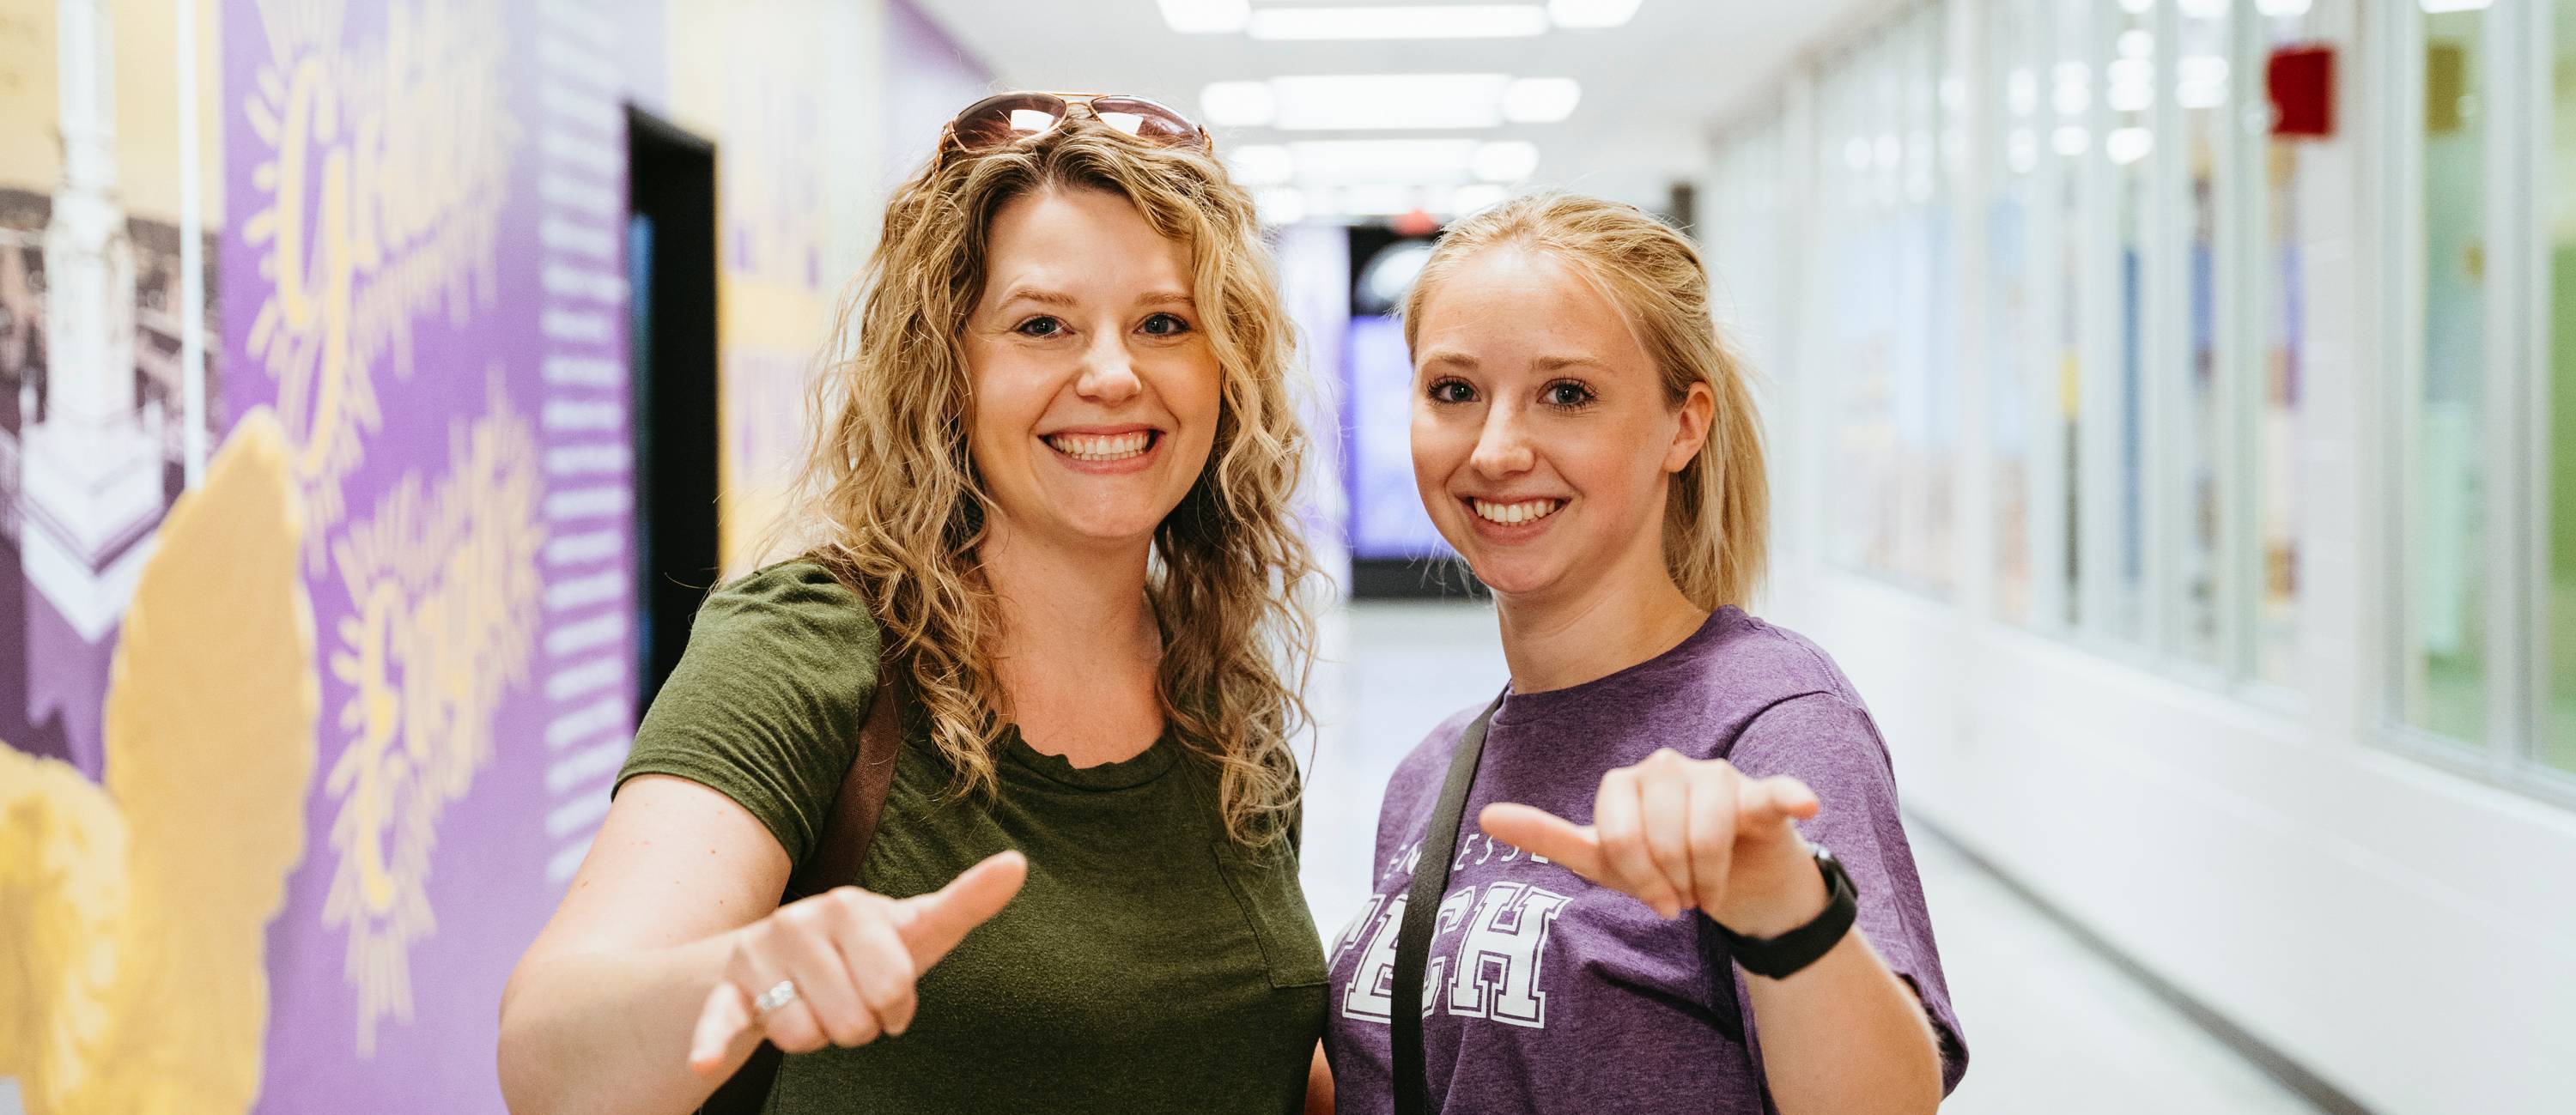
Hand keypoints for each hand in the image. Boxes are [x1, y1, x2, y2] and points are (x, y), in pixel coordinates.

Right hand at [686, 849, 1026, 1071]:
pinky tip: (706, 1061)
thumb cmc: (864, 951)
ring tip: (814, 1007)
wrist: (772, 960)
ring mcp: (760, 954)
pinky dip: (713, 1043)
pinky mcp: (726, 990)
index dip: (897, 1002)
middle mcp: (802, 920)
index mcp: (853, 906)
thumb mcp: (911, 930)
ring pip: (807, 1037)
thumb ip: (964, 903)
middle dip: (859, 1025)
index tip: (894, 1000)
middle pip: (855, 1020)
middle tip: (849, 1001)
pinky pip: (724, 1023)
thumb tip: (1019, 863)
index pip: (895, 979)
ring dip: (816, 1037)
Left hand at [1479, 750, 1823, 934]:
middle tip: (1684, 896)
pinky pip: (1771, 791)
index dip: (1635, 875)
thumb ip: (1549, 838)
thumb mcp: (1605, 864)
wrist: (1738, 891)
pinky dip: (1787, 797)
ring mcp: (1716, 775)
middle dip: (1672, 879)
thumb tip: (1485, 815)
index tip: (1652, 899)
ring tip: (1710, 887)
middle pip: (1659, 831)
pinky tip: (1802, 804)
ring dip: (1709, 875)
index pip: (1615, 830)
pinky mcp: (1764, 793)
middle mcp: (1667, 767)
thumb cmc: (1667, 870)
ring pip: (1705, 827)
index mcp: (1625, 782)